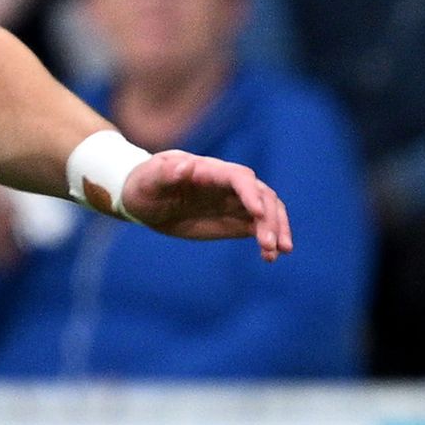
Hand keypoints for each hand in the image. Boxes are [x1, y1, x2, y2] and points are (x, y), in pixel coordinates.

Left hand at [102, 148, 294, 257]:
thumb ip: (165, 173)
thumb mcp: (148, 180)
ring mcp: (234, 202)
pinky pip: (259, 228)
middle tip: (270, 245)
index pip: (239, 177)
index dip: (250, 193)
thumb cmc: (144, 185)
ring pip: (268, 210)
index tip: (258, 213)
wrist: (146, 200)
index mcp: (210, 171)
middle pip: (262, 195)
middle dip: (270, 218)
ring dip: (277, 229)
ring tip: (279, 252)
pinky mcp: (235, 220)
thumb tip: (185, 166)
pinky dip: (269, 241)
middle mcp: (228, 184)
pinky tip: (270, 258)